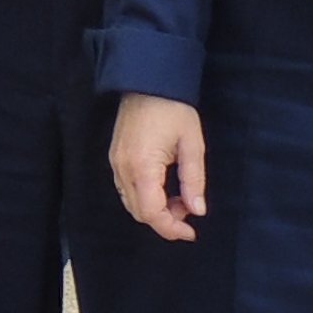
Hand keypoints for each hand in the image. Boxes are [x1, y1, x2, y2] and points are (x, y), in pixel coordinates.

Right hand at [110, 96, 207, 241]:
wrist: (147, 81)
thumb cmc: (173, 109)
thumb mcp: (192, 144)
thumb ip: (194, 180)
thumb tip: (197, 211)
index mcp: (142, 166)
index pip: (151, 213)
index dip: (171, 228)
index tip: (191, 232)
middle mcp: (123, 168)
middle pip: (139, 212)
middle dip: (165, 220)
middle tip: (189, 210)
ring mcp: (115, 163)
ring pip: (131, 203)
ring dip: (155, 209)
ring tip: (179, 197)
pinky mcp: (115, 157)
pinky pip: (126, 189)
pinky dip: (145, 198)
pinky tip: (163, 188)